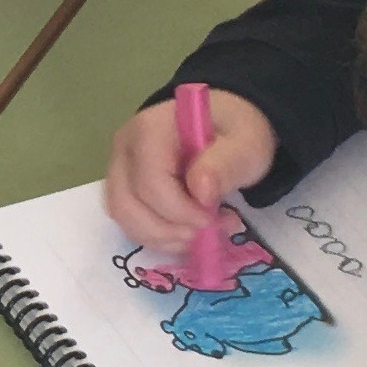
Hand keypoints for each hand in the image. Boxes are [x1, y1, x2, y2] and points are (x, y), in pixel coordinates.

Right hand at [104, 89, 278, 250]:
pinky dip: (157, 237)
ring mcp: (120, 167)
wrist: (224, 129)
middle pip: (128, 203)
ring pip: (125, 217)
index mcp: (151, 128)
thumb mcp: (246, 144)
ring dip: (163, 237)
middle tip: (209, 231)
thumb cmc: (233, 133)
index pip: (150, 180)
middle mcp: (126, 146)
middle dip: (170, 229)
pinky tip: (186, 233)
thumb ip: (226, 165)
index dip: (179, 209)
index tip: (212, 218)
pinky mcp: (123, 187)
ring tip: (200, 234)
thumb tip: (200, 192)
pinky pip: (129, 222)